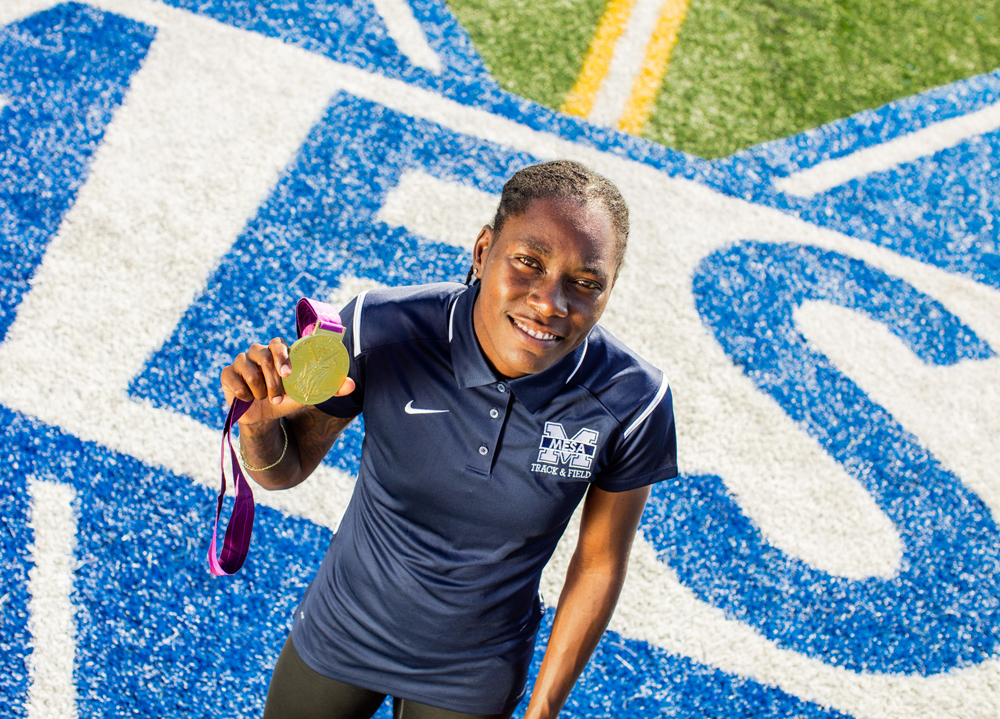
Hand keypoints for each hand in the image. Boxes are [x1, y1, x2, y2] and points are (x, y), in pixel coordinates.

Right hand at [220, 338, 355, 425]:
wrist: (266, 417)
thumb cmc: (288, 398)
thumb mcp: (309, 393)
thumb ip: (330, 387)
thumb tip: (352, 385)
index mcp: (277, 351)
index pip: (277, 343)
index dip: (281, 355)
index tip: (287, 374)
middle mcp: (258, 352)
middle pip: (262, 356)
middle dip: (271, 380)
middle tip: (277, 397)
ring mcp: (241, 362)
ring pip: (247, 368)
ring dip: (258, 388)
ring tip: (264, 399)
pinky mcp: (227, 375)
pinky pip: (231, 378)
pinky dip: (242, 392)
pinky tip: (248, 398)